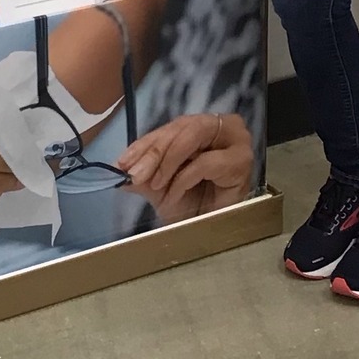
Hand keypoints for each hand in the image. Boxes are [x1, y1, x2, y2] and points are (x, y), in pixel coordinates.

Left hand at [116, 112, 253, 222]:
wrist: (215, 232)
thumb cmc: (193, 206)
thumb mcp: (160, 188)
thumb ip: (141, 174)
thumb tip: (117, 169)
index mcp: (202, 127)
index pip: (171, 127)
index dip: (144, 144)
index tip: (122, 162)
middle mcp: (222, 126)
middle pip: (182, 127)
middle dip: (154, 151)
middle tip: (135, 173)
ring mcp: (236, 140)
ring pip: (193, 136)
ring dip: (167, 161)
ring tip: (153, 184)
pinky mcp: (241, 160)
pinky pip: (205, 162)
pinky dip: (184, 178)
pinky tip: (173, 195)